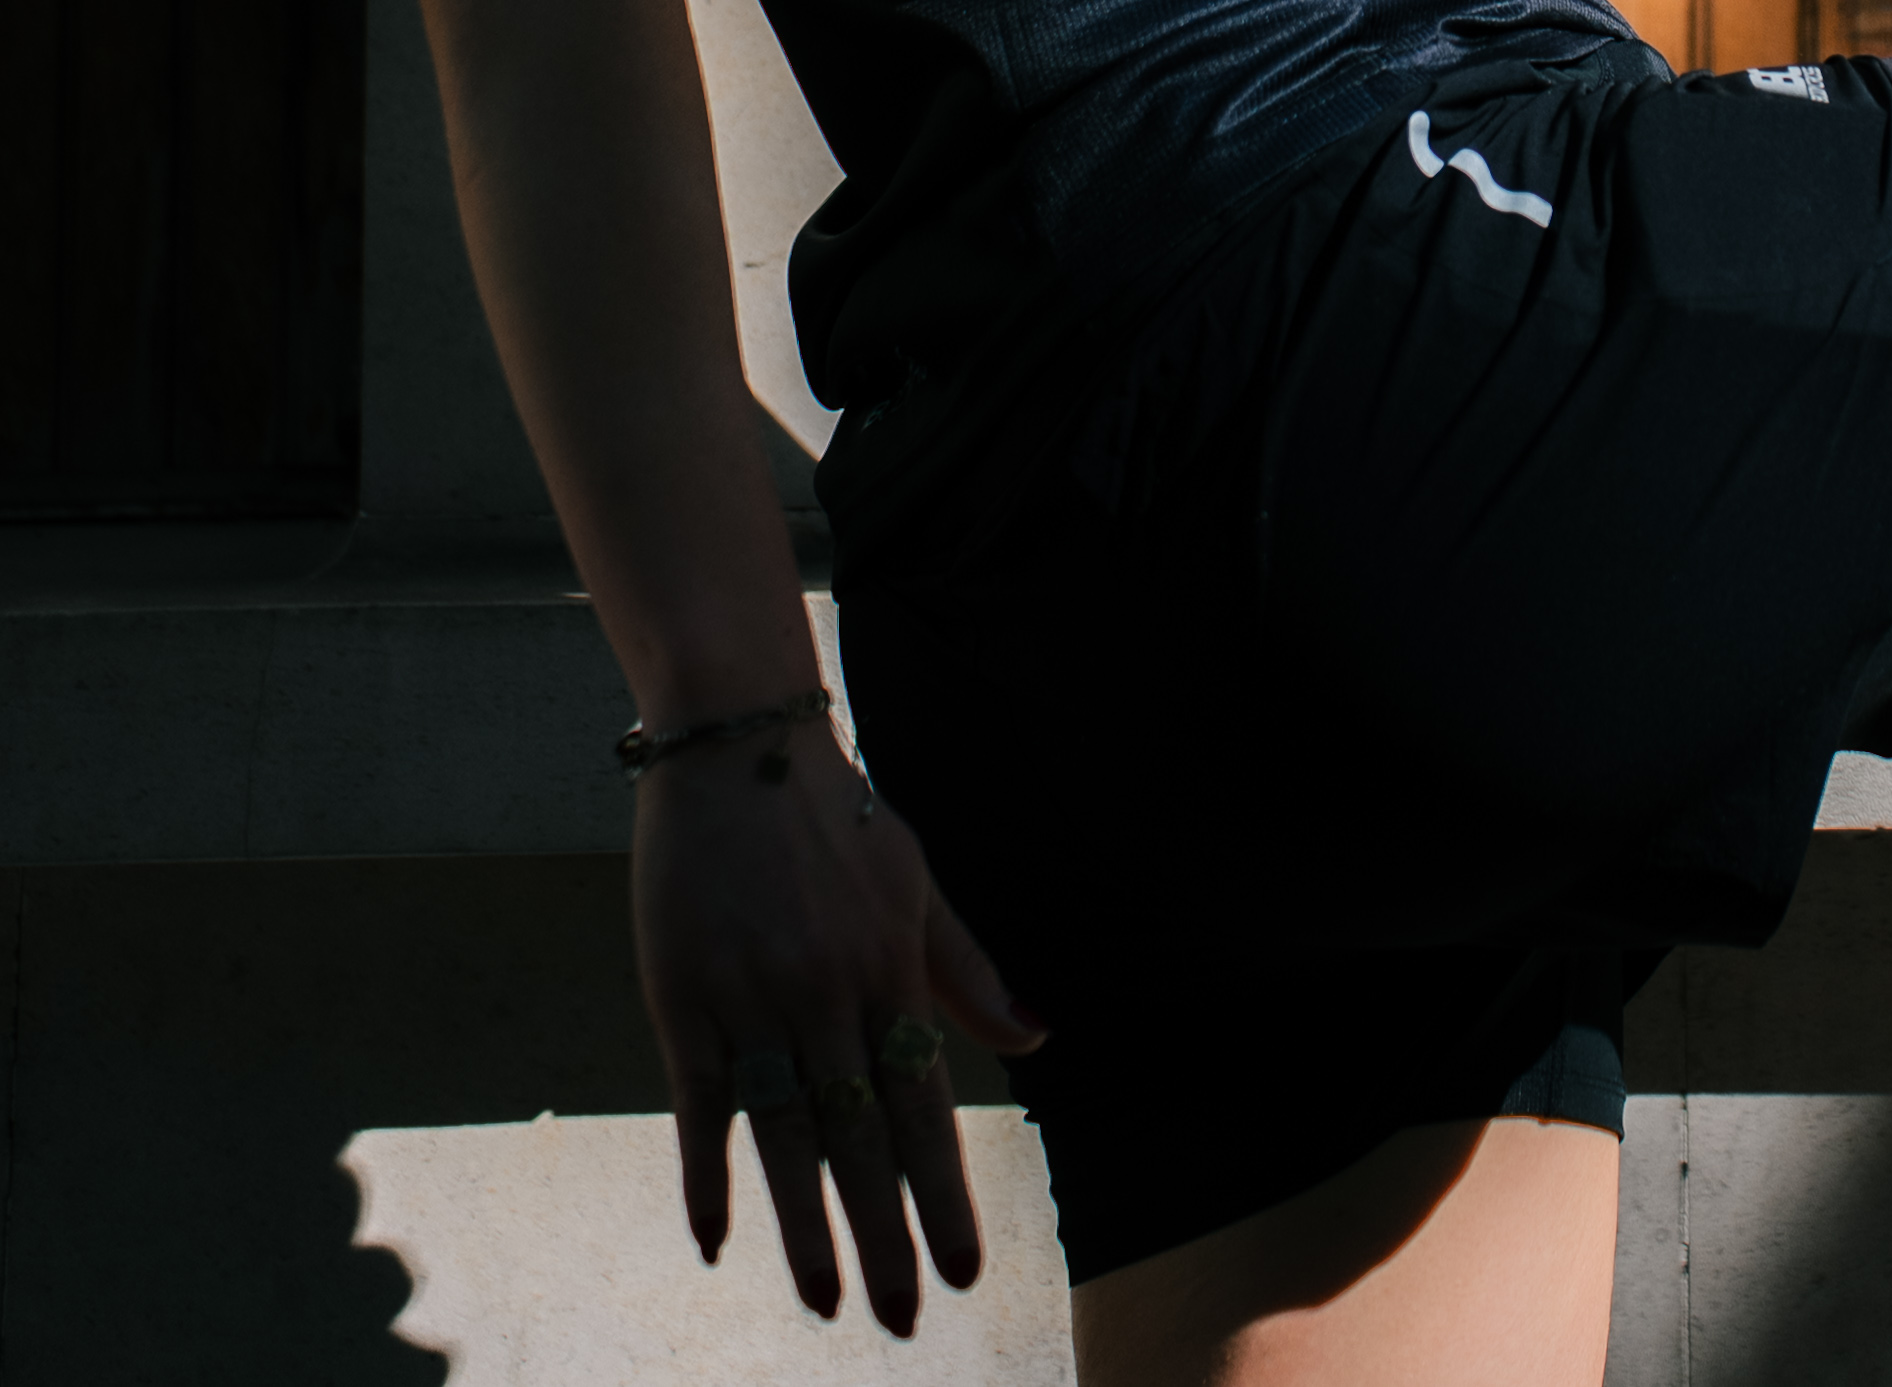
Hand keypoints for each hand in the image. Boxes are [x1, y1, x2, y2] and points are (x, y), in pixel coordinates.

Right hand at [631, 716, 1044, 1331]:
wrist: (738, 739)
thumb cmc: (835, 815)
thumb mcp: (914, 880)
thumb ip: (966, 968)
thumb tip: (1038, 1037)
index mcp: (890, 968)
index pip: (923, 1103)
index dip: (943, 1190)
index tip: (964, 1269)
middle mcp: (829, 991)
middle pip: (860, 1135)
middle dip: (884, 1234)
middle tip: (900, 1319)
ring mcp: (756, 996)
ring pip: (788, 1130)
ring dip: (806, 1225)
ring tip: (828, 1300)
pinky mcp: (685, 996)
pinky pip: (703, 1102)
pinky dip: (709, 1173)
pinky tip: (718, 1240)